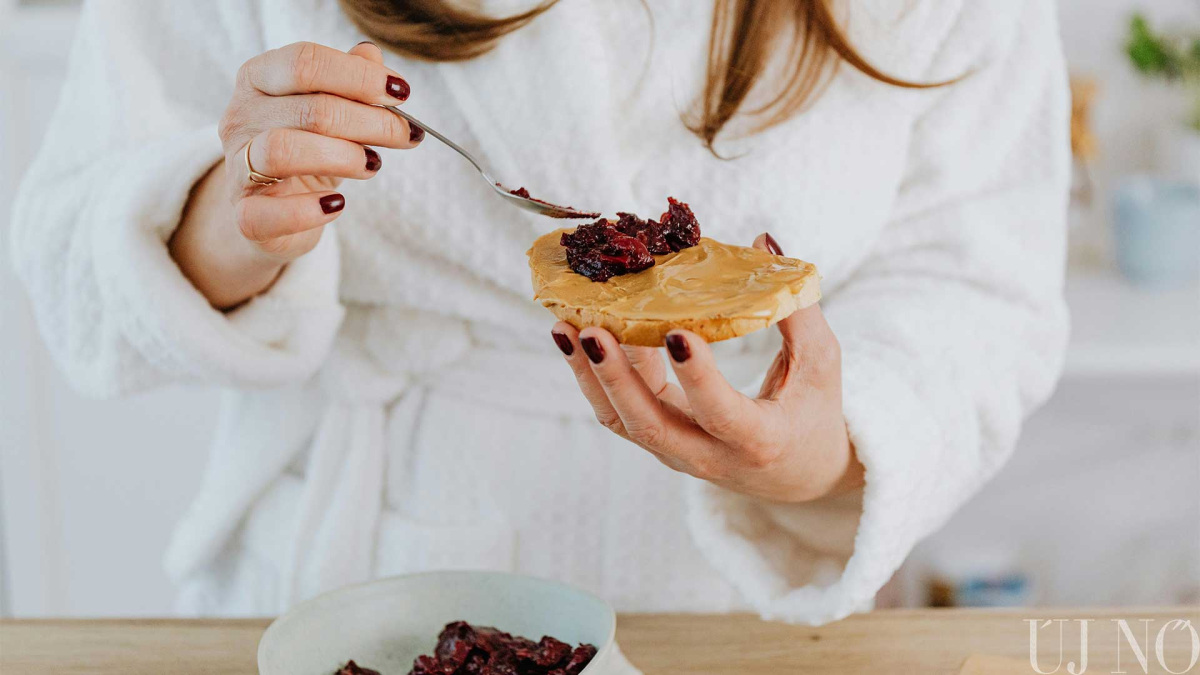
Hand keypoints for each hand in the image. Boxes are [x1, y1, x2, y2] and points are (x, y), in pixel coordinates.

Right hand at [171, 41, 422, 308]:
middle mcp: (241, 117)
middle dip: (371, 122)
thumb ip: (350, 79)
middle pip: (310, 109)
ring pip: (284, 151)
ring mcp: (237, 167)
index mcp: (259, 78)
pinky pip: (269, 213)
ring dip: (344, 157)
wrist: (272, 209)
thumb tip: (372, 56)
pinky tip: (337, 204)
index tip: (401, 93)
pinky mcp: (244, 215)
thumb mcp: (331, 108)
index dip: (360, 77)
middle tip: (405, 134)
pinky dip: (309, 210)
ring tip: (373, 165)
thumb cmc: (307, 149)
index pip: (305, 63)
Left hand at [551, 234, 862, 502]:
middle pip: (649, 425)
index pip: (720, 412)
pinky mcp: (658, 439)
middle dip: (613, 377)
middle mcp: (709, 455)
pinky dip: (600, 372)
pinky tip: (584, 331)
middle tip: (588, 330)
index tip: (675, 332)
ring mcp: (677, 452)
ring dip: (590, 374)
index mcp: (758, 440)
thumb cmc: (813, 412)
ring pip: (622, 421)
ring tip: (564, 328)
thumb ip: (795, 307)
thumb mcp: (820, 364)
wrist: (796, 476)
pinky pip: (620, 410)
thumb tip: (762, 241)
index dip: (697, 376)